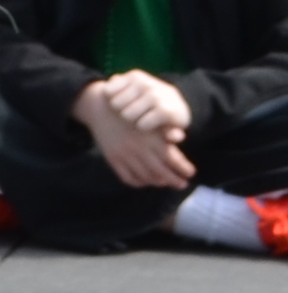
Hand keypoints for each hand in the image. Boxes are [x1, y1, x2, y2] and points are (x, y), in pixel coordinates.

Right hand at [81, 71, 194, 188]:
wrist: (101, 108)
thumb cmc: (132, 112)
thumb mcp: (151, 118)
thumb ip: (167, 130)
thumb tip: (181, 138)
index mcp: (151, 138)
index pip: (172, 159)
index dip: (184, 168)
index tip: (191, 173)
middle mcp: (139, 149)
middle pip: (161, 171)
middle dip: (174, 180)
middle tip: (182, 184)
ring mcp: (125, 155)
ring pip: (145, 177)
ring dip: (157, 182)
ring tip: (165, 182)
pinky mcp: (113, 159)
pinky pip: (128, 177)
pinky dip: (138, 183)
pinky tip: (145, 181)